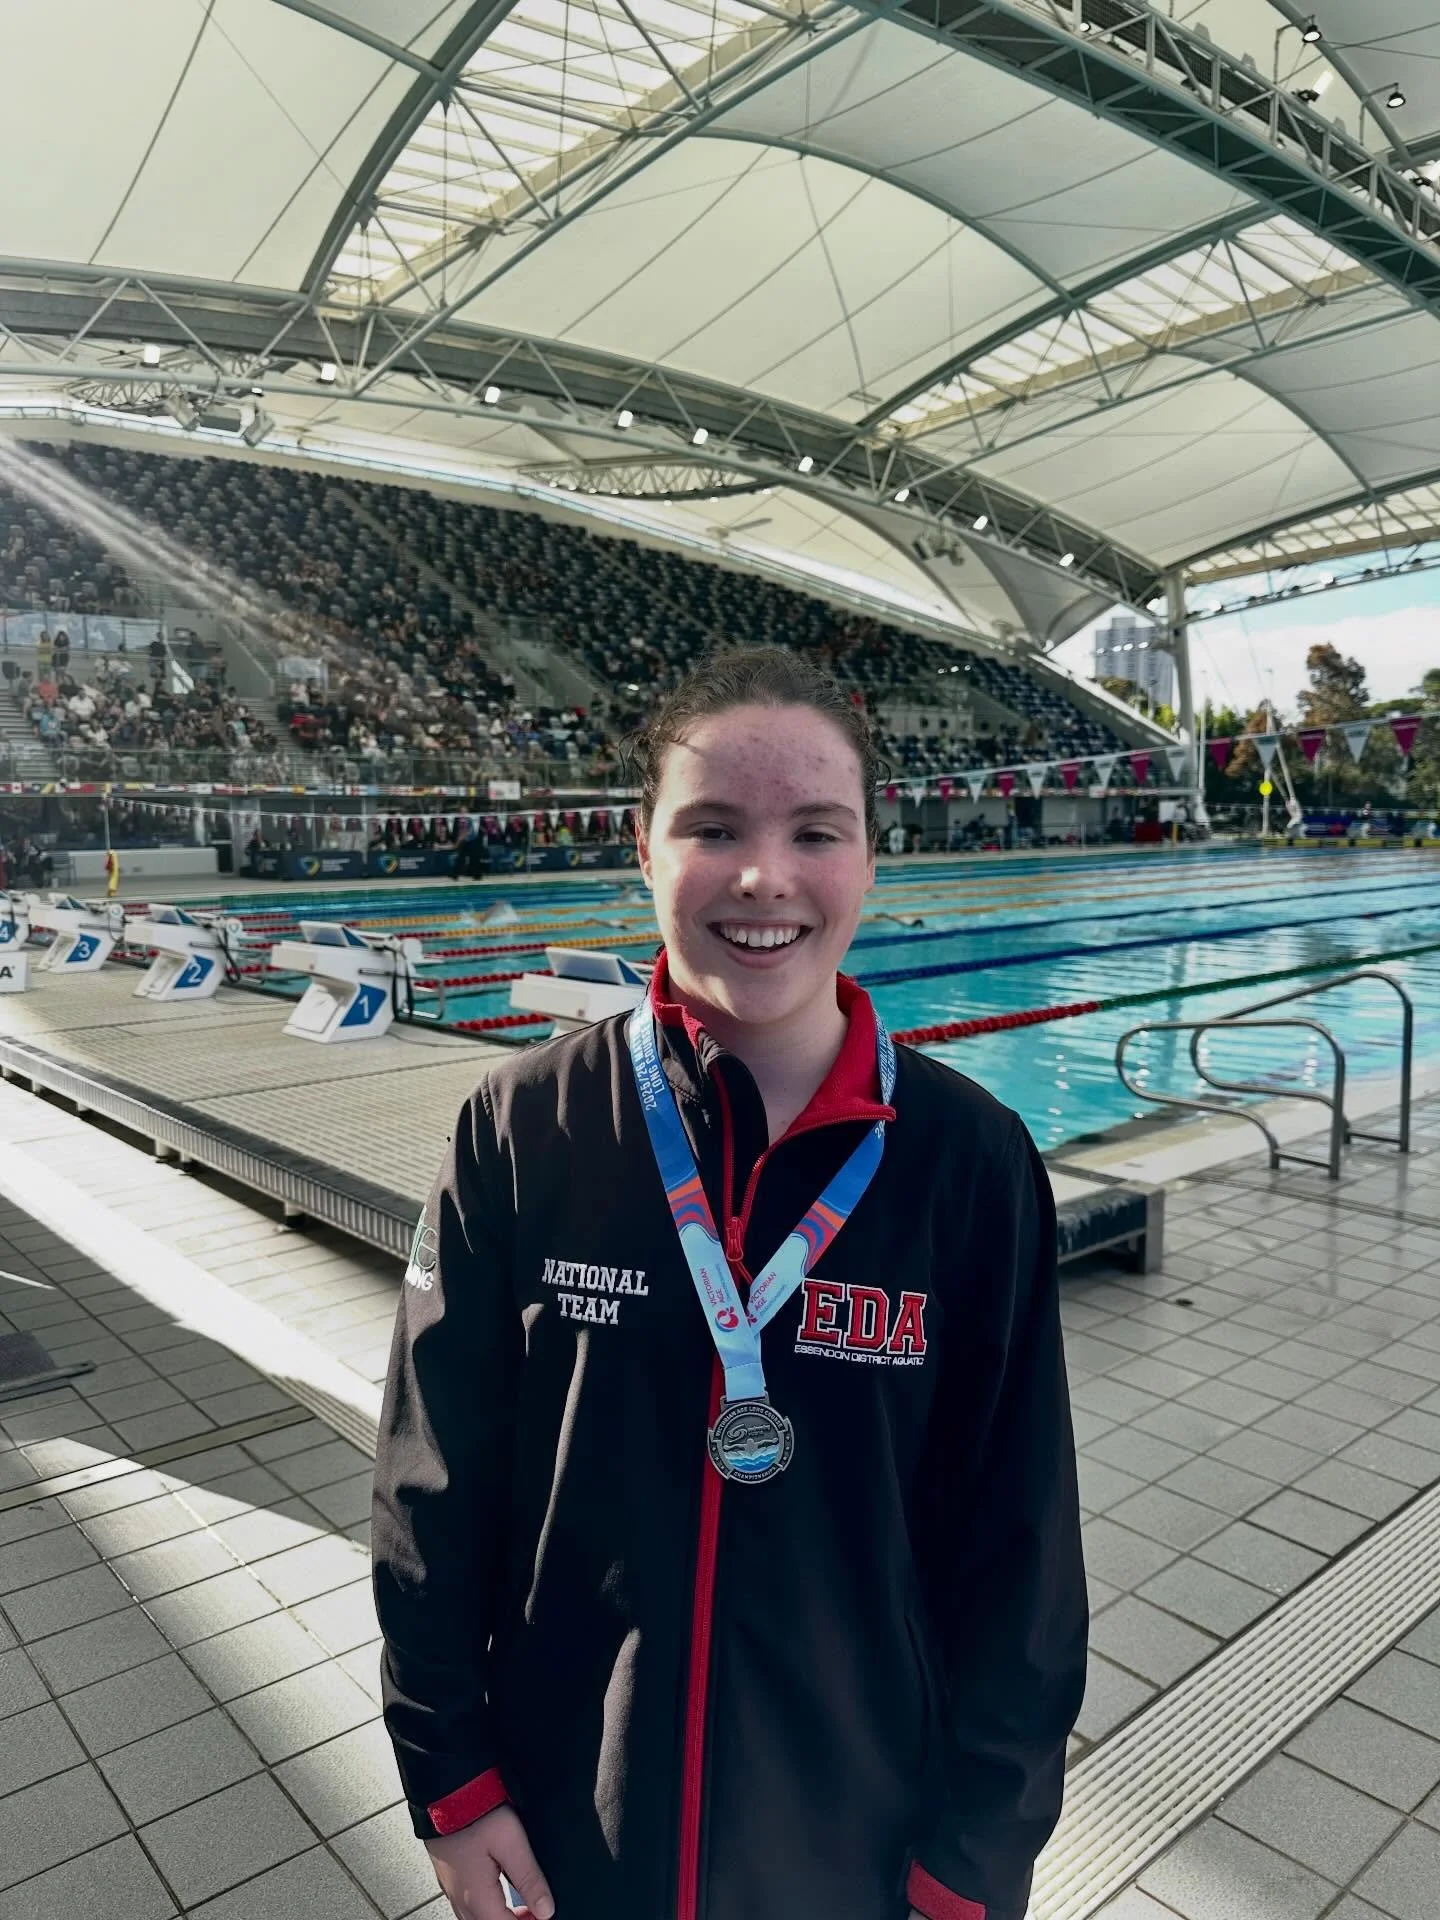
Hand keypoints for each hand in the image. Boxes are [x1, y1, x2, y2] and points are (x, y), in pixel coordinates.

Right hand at [426, 1805, 554, 1919]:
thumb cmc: (475, 1813)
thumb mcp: (511, 1843)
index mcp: (477, 1898)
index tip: (545, 1915)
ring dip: (499, 1917)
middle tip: (536, 1911)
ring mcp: (451, 1889)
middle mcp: (461, 1899)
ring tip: (522, 1906)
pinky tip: (497, 1894)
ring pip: (476, 1919)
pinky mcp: (448, 1876)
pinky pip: (467, 1907)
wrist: (444, 1792)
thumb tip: (546, 1909)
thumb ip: (529, 1878)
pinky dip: (486, 1908)